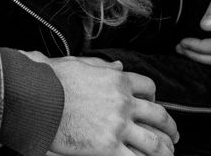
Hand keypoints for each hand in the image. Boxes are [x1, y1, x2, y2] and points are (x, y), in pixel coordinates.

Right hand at [31, 53, 177, 155]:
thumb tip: (118, 66)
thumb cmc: (51, 80)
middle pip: (159, 116)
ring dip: (166, 151)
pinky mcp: (108, 148)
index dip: (154, 97)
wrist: (36, 99)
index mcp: (117, 80)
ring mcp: (118, 126)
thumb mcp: (79, 64)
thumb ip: (102, 67)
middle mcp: (123, 102)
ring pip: (155, 142)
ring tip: (168, 155)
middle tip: (174, 135)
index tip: (153, 104)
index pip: (148, 87)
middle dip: (170, 128)